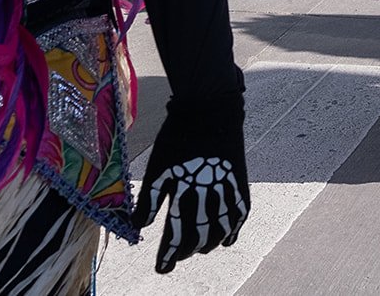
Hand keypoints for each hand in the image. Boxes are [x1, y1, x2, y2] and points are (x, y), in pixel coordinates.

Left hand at [132, 102, 249, 272]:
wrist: (210, 110)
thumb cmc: (178, 137)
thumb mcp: (158, 167)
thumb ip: (150, 199)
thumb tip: (140, 226)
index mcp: (185, 190)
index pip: (176, 233)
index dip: (168, 254)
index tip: (161, 268)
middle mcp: (208, 194)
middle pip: (199, 235)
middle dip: (186, 251)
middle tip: (176, 257)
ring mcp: (228, 189)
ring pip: (220, 229)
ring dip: (208, 244)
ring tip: (199, 250)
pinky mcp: (240, 182)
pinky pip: (240, 214)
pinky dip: (233, 230)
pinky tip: (227, 240)